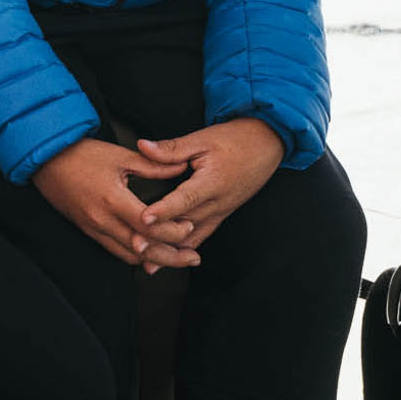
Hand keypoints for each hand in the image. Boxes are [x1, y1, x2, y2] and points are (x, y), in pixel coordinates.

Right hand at [33, 138, 200, 271]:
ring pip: (130, 256)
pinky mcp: (88, 231)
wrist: (46, 160)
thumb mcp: (120, 156)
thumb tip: (182, 167)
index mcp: (112, 199)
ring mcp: (94, 228)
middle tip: (194, 258)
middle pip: (143, 249)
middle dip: (172, 257)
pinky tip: (150, 253)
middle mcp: (103, 220)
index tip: (190, 227)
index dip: (173, 231)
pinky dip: (136, 256)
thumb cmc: (82, 155)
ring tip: (177, 258)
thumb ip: (153, 166)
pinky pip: (116, 251)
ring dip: (155, 260)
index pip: (149, 225)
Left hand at [134, 118, 286, 251]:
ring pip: (192, 237)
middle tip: (135, 244)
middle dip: (160, 237)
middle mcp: (217, 203)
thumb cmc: (235, 140)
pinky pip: (201, 237)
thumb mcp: (202, 138)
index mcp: (212, 182)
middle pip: (186, 225)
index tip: (144, 218)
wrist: (265, 146)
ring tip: (145, 260)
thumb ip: (171, 148)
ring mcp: (220, 212)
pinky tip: (166, 261)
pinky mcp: (220, 216)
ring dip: (169, 249)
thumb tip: (143, 146)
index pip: (185, 199)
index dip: (164, 210)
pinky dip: (183, 249)